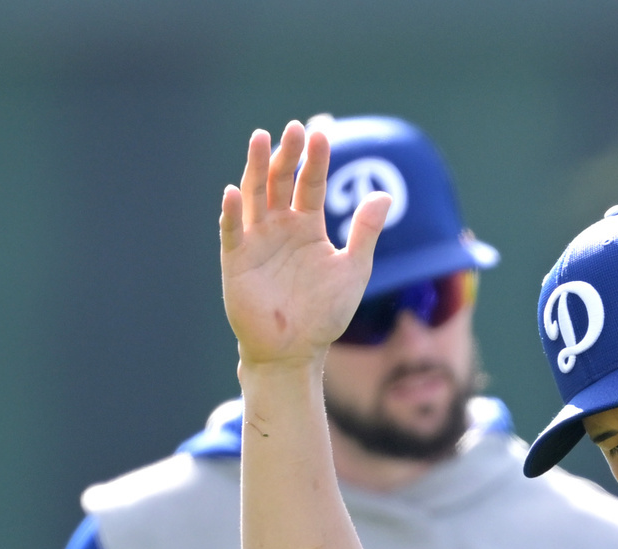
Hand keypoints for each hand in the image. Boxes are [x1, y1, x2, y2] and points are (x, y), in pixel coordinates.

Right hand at [220, 121, 389, 369]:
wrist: (296, 350)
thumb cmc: (325, 312)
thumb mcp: (353, 269)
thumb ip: (365, 233)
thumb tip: (385, 197)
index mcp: (307, 226)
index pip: (310, 184)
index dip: (316, 160)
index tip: (323, 133)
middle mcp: (279, 227)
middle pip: (280, 181)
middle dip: (286, 155)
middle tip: (293, 129)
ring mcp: (256, 240)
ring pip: (254, 196)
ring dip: (255, 168)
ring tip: (259, 139)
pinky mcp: (237, 260)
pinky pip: (233, 232)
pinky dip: (232, 213)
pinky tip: (234, 192)